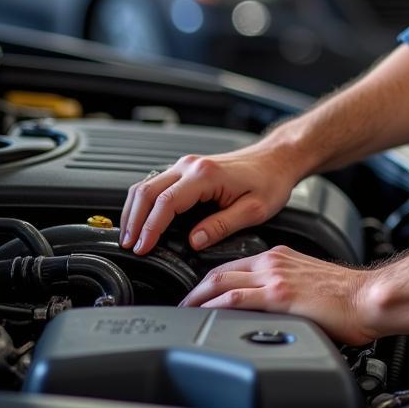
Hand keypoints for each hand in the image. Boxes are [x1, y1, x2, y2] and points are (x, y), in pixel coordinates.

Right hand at [120, 143, 298, 254]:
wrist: (278, 158)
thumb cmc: (270, 181)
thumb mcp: (254, 210)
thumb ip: (222, 226)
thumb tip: (193, 242)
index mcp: (206, 175)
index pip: (165, 203)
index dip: (149, 229)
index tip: (142, 249)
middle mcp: (191, 165)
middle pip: (146, 192)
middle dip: (133, 221)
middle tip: (129, 247)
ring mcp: (187, 165)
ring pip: (146, 185)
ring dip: (134, 211)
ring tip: (131, 237)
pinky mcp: (188, 169)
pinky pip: (156, 184)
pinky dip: (144, 203)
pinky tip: (143, 220)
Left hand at [179, 245, 375, 345]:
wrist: (368, 297)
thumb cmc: (348, 295)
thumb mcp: (308, 282)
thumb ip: (285, 289)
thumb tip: (270, 309)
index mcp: (281, 257)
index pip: (234, 265)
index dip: (209, 280)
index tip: (198, 294)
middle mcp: (274, 262)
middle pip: (220, 271)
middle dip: (195, 289)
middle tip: (181, 305)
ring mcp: (275, 277)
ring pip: (221, 282)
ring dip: (196, 298)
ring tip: (183, 313)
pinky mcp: (279, 296)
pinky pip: (235, 299)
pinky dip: (214, 306)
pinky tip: (204, 316)